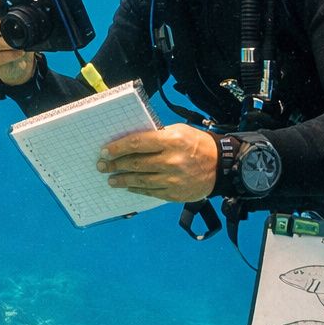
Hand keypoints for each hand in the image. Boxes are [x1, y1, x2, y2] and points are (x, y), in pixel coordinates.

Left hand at [96, 124, 218, 201]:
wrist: (221, 166)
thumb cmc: (197, 144)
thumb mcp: (178, 131)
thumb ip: (156, 136)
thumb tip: (130, 142)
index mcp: (171, 141)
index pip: (137, 143)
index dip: (118, 148)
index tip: (105, 151)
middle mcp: (171, 161)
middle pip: (136, 163)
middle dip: (115, 165)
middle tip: (102, 166)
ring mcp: (173, 179)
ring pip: (140, 180)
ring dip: (122, 180)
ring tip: (111, 179)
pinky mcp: (175, 194)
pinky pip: (150, 192)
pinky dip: (137, 189)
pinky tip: (128, 187)